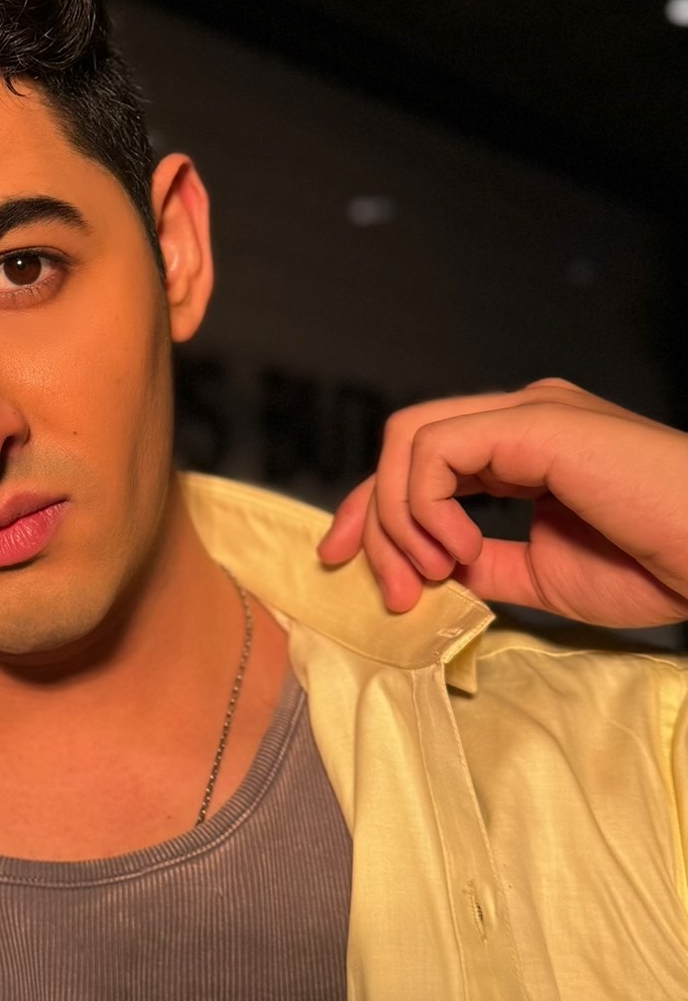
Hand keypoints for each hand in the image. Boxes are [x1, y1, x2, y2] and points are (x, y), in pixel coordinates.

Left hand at [316, 378, 687, 625]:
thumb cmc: (657, 563)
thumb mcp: (543, 575)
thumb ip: (484, 563)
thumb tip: (426, 572)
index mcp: (527, 444)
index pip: (421, 459)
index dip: (371, 510)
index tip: (345, 565)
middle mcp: (522, 415)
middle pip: (401, 444)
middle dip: (366, 516)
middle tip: (386, 590)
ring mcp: (529, 410)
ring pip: (407, 439)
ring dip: (398, 520)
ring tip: (433, 575)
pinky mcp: (537, 420)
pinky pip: (435, 450)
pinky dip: (426, 507)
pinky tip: (459, 549)